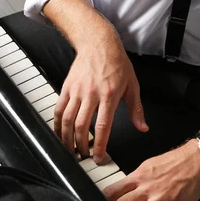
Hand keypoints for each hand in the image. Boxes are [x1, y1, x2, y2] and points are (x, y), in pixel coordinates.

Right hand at [53, 24, 147, 161]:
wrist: (98, 43)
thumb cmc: (116, 63)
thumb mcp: (133, 85)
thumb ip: (136, 109)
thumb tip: (142, 127)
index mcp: (109, 95)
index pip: (103, 126)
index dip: (100, 145)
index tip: (99, 157)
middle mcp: (91, 94)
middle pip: (82, 126)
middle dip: (81, 145)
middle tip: (83, 156)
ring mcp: (77, 91)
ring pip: (67, 120)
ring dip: (67, 138)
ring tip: (70, 149)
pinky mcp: (66, 88)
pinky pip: (59, 109)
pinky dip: (57, 124)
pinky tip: (59, 133)